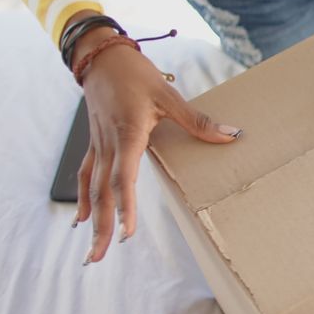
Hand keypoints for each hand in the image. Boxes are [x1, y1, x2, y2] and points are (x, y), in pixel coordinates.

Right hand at [67, 11, 242, 264]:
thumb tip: (232, 136)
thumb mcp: (169, 95)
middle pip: (103, 193)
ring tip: (91, 252)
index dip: (125, 206)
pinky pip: (87, 176)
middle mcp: (109, 145)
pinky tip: (82, 220)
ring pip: (93, 190)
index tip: (126, 233)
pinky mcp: (96, 144)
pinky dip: (84, 200)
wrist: (101, 56)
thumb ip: (198, 120)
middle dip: (101, 228)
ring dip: (92, 221)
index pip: (123, 178)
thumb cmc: (136, 74)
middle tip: (98, 258)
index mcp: (128, 135)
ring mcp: (99, 146)